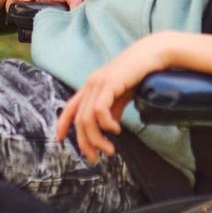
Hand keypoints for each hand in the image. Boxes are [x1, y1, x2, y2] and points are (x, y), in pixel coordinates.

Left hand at [54, 36, 168, 163]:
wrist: (151, 55)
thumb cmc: (138, 73)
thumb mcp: (122, 96)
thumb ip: (113, 110)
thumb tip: (109, 129)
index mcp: (92, 87)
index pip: (70, 107)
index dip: (62, 123)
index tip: (59, 139)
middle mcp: (91, 84)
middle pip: (79, 119)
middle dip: (85, 143)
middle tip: (96, 157)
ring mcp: (98, 83)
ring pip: (88, 118)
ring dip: (97, 139)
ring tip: (110, 149)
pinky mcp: (109, 83)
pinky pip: (99, 109)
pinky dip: (106, 124)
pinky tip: (116, 130)